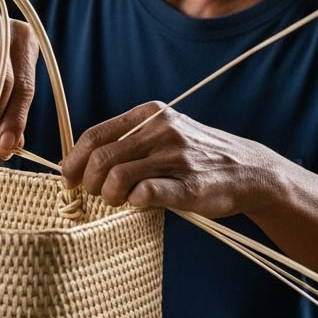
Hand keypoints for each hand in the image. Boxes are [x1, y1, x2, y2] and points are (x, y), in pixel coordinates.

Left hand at [59, 101, 280, 217]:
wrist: (249, 171)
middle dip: (89, 181)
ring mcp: (176, 157)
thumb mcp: (163, 132)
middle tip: (95, 194)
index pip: (95, 135)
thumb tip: (79, 160)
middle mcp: (161, 130)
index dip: (74, 160)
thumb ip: (128, 140)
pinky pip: (145, 193)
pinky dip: (133, 202)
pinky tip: (137, 204)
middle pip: (101, 157)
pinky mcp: (189, 185)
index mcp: (150, 114)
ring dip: (108, 195)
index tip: (68, 178)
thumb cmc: (196, 156)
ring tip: (116, 200)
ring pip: (117, 176)